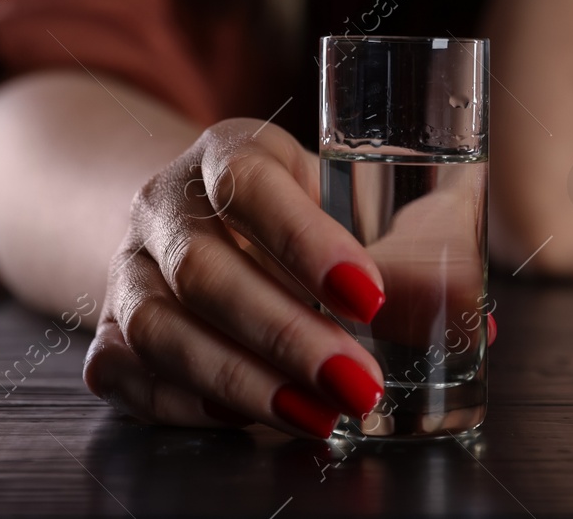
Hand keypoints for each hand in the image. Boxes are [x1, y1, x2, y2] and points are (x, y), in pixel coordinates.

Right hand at [82, 118, 389, 437]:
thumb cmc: (300, 212)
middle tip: (358, 383)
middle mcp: (164, 204)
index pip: (249, 183)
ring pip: (157, 328)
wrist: (199, 220)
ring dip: (241, 381)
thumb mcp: (355, 203)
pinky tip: (248, 422)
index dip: (305, 241)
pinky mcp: (108, 328)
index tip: (370, 296)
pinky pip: (124, 373)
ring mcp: (128, 267)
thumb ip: (412, 251)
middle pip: (202, 269)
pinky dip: (184, 405)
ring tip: (319, 416)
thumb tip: (465, 314)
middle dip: (284, 335)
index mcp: (229, 151)